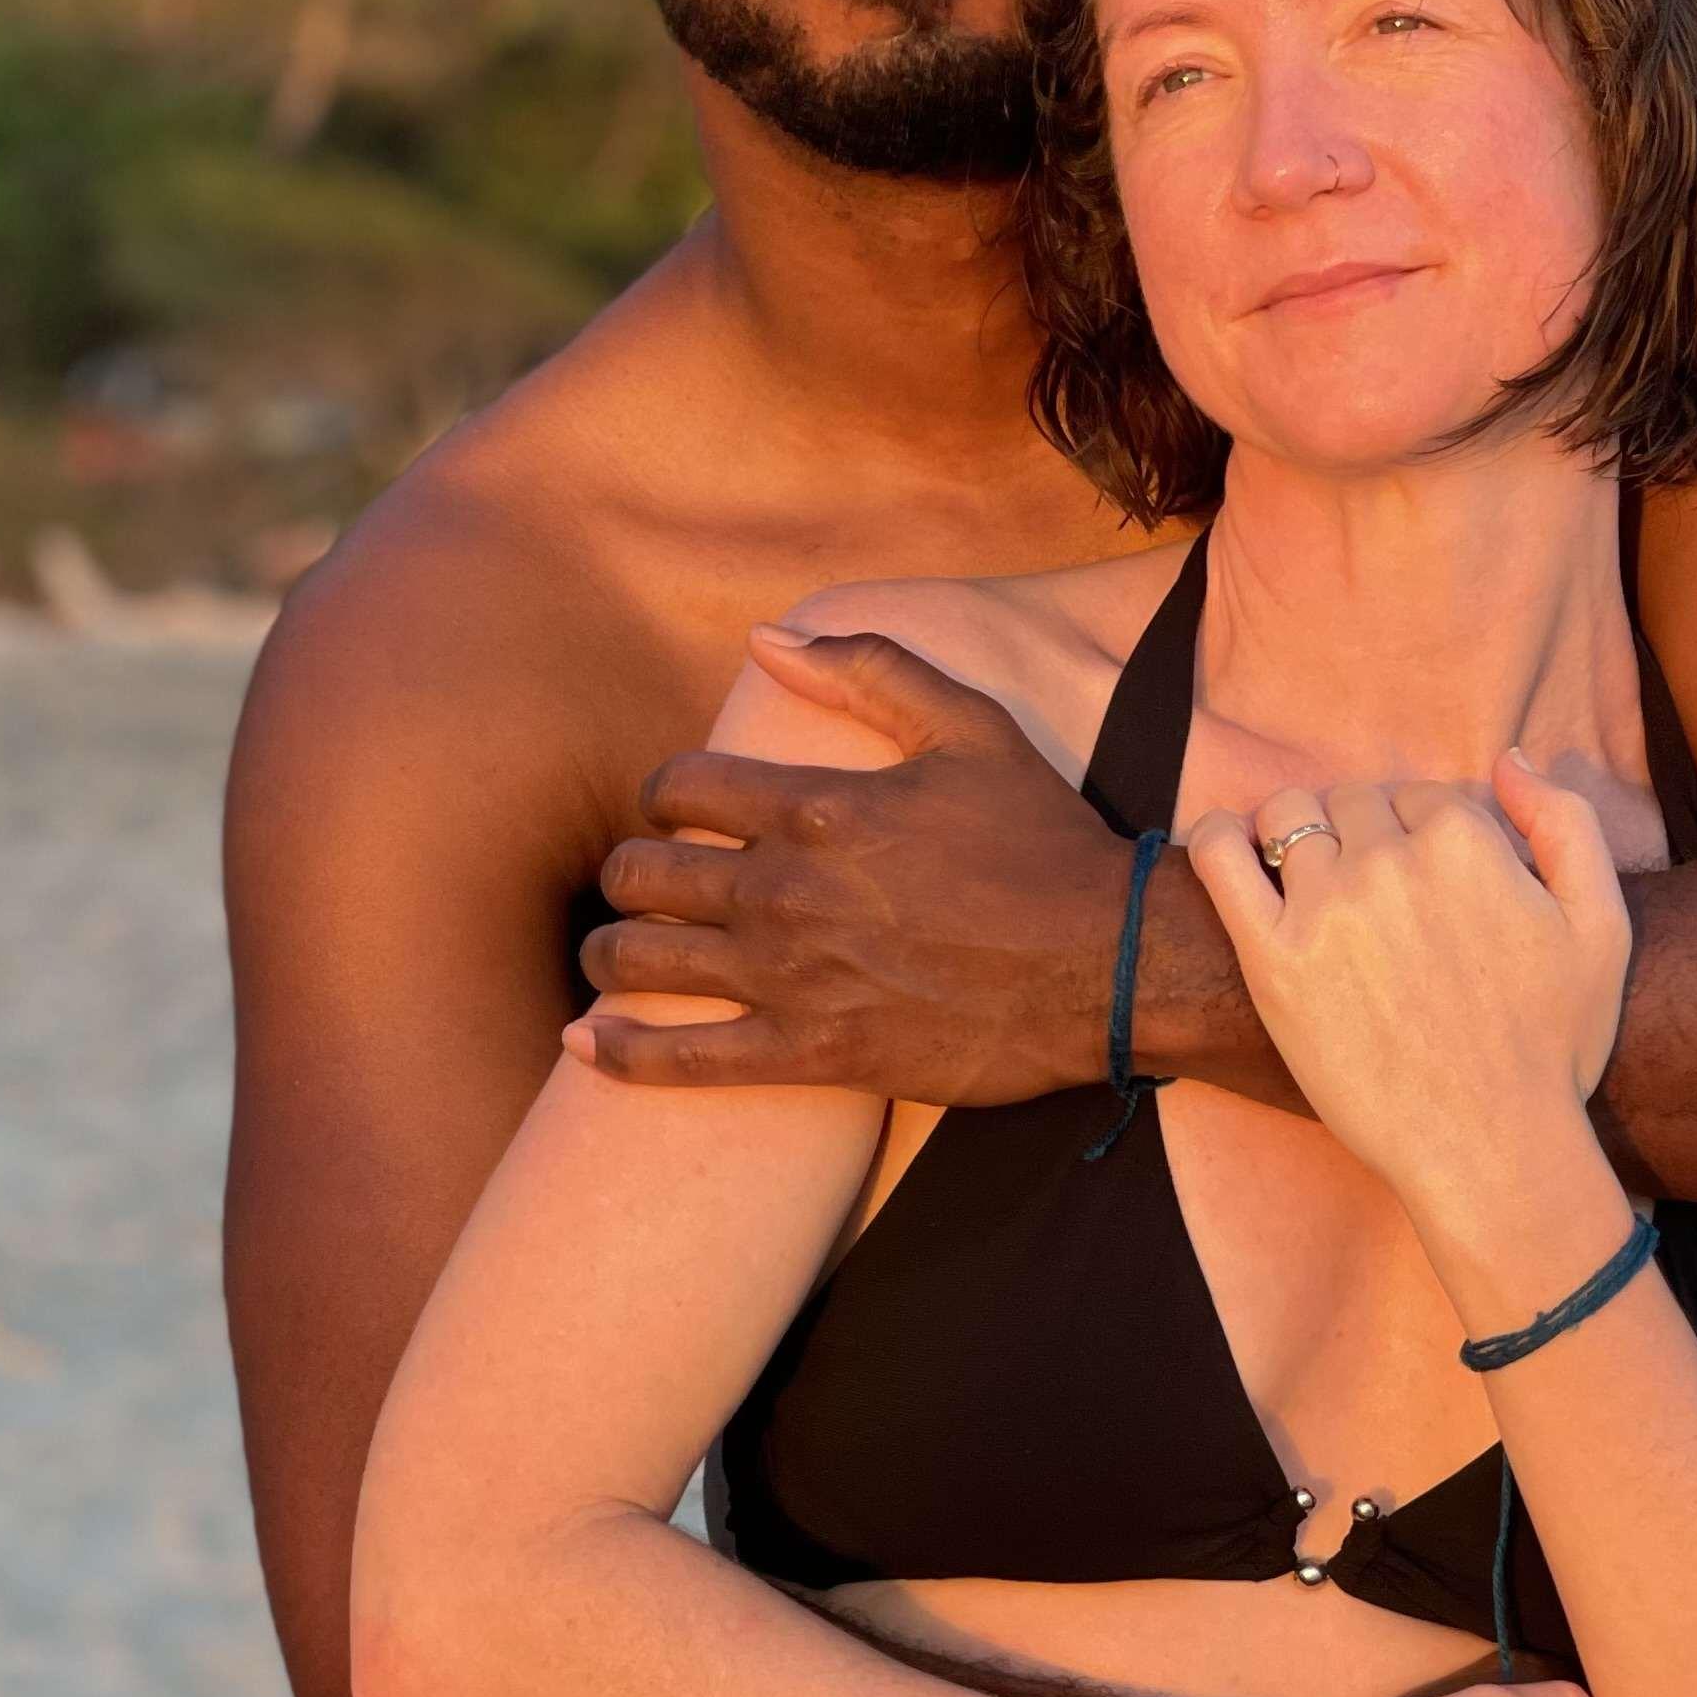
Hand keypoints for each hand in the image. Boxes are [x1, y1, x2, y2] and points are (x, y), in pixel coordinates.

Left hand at [572, 629, 1124, 1101]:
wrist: (1111, 965)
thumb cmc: (1045, 845)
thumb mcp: (972, 728)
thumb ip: (869, 668)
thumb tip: (766, 636)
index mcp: (815, 806)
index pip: (677, 788)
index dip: (664, 796)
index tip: (680, 814)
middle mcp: (784, 889)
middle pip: (641, 875)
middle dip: (630, 875)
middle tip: (648, 887)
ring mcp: (790, 976)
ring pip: (639, 960)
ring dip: (612, 954)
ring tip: (622, 956)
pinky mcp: (810, 1052)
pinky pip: (681, 1061)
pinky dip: (620, 1055)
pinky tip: (585, 1045)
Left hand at [1188, 755, 1629, 1206]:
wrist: (1491, 1146)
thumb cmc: (1552, 1047)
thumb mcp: (1602, 923)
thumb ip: (1565, 822)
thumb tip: (1509, 760)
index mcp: (1465, 840)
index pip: (1420, 795)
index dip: (1423, 834)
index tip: (1426, 884)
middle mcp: (1389, 859)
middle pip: (1353, 801)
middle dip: (1362, 832)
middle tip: (1374, 897)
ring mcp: (1324, 907)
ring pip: (1288, 818)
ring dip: (1296, 834)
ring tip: (1309, 882)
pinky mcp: (1271, 959)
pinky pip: (1219, 860)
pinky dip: (1216, 839)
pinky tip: (1228, 847)